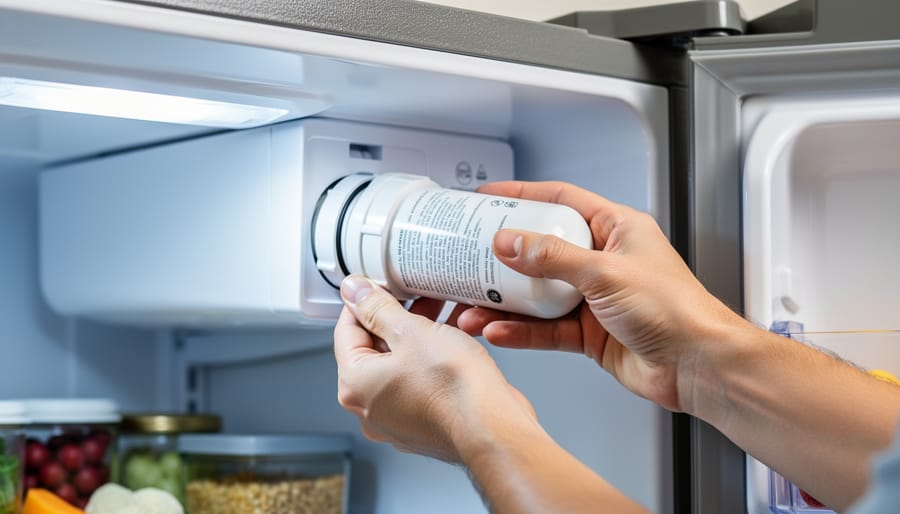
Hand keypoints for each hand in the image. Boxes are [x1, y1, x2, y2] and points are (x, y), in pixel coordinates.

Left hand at [334, 275, 538, 461]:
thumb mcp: (410, 331)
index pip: (345, 330)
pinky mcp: (423, 423)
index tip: (378, 286)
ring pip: (398, 365)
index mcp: (355, 386)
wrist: (492, 426)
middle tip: (414, 295)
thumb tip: (355, 293)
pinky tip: (450, 340)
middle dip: (395, 317)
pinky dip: (429, 360)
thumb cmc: (454, 389)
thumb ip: (377, 308)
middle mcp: (370, 409)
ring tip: (439, 313)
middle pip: (372, 349)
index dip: (363, 301)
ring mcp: (397, 420)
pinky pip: (417, 382)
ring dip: (416, 336)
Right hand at [455, 181, 741, 413]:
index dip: (522, 196)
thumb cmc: (677, 310)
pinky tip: (498, 331)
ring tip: (472, 307)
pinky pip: (543, 329)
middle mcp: (602, 260)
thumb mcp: (606, 272)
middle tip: (469, 257)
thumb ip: (554, 257)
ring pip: (536, 295)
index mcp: (616, 229)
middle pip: (540, 250)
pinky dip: (519, 331)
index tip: (488, 197)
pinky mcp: (587, 333)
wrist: (698, 366)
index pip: (560, 201)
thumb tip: (510, 242)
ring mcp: (593, 298)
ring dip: (502, 302)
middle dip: (502, 258)